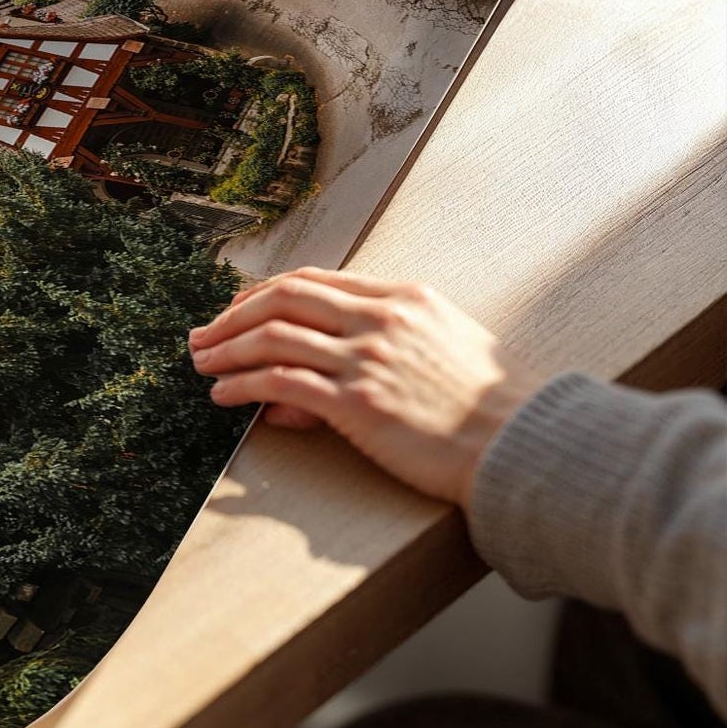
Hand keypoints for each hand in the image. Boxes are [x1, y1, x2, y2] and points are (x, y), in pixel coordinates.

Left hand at [189, 267, 540, 506]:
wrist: (526, 447)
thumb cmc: (493, 408)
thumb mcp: (445, 348)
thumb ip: (386, 343)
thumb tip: (336, 364)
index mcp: (404, 297)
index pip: (315, 280)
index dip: (265, 292)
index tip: (238, 308)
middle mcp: (382, 318)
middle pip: (284, 298)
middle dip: (233, 315)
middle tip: (204, 334)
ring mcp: (368, 358)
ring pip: (273, 336)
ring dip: (226, 350)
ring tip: (201, 363)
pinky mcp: (359, 402)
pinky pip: (281, 383)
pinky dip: (243, 386)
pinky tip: (225, 396)